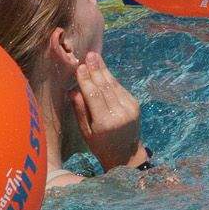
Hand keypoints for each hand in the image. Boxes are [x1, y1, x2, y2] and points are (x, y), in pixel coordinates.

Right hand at [65, 41, 143, 166]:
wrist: (126, 154)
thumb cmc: (100, 145)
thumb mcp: (85, 132)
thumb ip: (80, 111)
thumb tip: (73, 90)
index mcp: (105, 122)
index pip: (94, 96)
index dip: (86, 80)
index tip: (79, 67)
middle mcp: (119, 113)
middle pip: (105, 87)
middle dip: (96, 70)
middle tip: (89, 55)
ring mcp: (129, 108)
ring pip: (114, 85)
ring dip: (104, 70)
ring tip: (95, 57)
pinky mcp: (134, 104)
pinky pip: (120, 88)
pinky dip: (111, 78)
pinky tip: (103, 70)